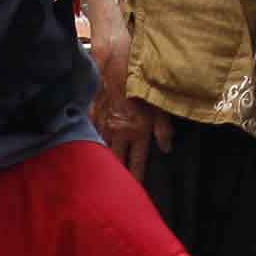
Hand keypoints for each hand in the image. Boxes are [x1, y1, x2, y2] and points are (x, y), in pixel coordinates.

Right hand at [88, 21, 171, 181]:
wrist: (115, 62)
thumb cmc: (140, 81)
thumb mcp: (159, 104)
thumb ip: (164, 129)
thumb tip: (167, 148)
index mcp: (137, 133)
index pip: (136, 164)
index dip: (137, 179)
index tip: (135, 192)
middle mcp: (118, 134)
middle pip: (115, 163)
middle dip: (115, 177)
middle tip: (115, 191)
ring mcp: (102, 126)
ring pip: (100, 151)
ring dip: (102, 162)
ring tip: (101, 176)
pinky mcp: (91, 116)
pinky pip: (90, 135)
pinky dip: (90, 144)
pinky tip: (88, 151)